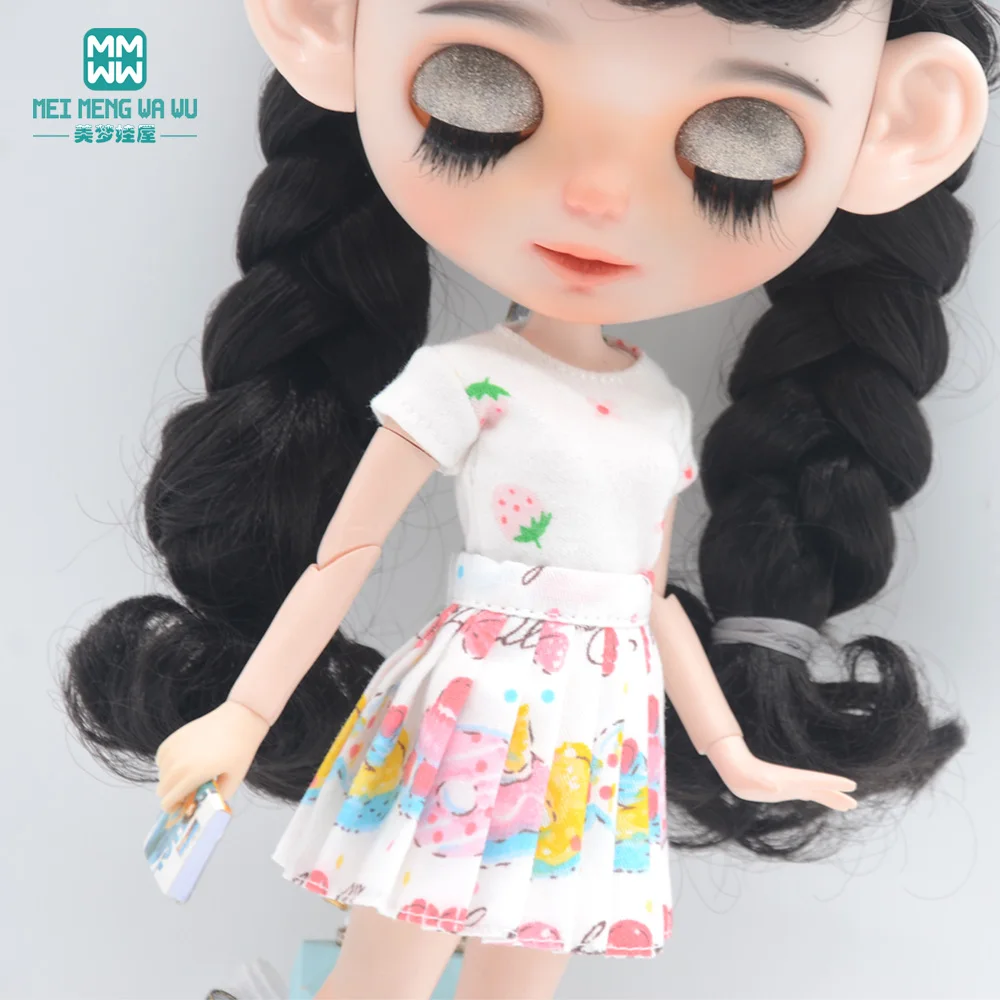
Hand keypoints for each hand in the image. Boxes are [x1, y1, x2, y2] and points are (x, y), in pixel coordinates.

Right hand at [154, 701, 268, 811]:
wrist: (239, 719)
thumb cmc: (239, 751)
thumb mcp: (233, 780)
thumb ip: (216, 799)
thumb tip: (203, 808)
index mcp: (192, 775)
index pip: (167, 802)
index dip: (175, 808)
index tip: (186, 804)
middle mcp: (177, 763)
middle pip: (161, 791)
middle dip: (174, 794)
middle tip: (191, 789)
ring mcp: (172, 749)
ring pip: (161, 775)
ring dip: (172, 779)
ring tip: (192, 772)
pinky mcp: (171, 738)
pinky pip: (161, 760)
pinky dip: (169, 764)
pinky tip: (185, 760)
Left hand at [706, 735, 857, 811]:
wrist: (735, 770)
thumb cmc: (744, 776)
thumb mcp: (754, 781)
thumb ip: (764, 784)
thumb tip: (773, 787)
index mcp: (791, 779)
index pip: (817, 781)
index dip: (834, 783)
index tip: (851, 785)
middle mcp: (794, 781)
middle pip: (821, 787)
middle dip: (837, 794)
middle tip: (854, 803)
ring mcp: (790, 785)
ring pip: (816, 791)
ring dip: (831, 797)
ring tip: (848, 805)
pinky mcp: (784, 789)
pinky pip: (807, 793)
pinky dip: (818, 796)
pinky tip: (822, 798)